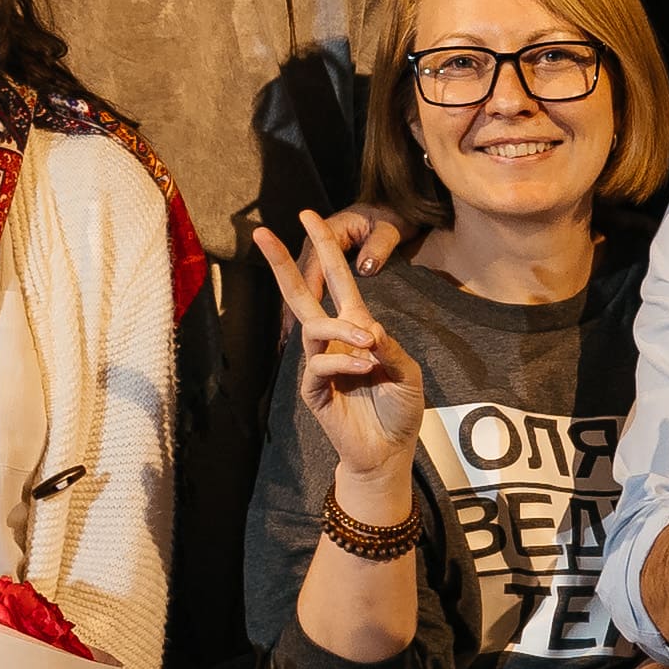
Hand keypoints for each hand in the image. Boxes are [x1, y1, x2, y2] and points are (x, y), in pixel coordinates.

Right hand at [259, 211, 430, 486]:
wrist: (389, 451)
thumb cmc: (399, 408)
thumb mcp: (407, 372)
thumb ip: (389, 347)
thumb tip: (366, 327)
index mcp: (356, 328)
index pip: (338, 280)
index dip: (325, 248)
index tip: (309, 216)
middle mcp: (333, 341)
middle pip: (301, 295)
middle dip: (283, 263)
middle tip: (262, 233)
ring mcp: (320, 364)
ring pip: (313, 328)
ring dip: (342, 330)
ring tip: (370, 344)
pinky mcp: (314, 390)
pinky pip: (320, 365)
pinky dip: (345, 362)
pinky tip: (368, 368)